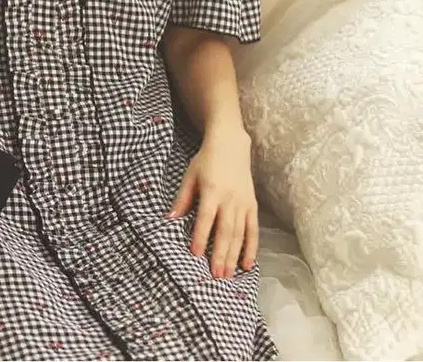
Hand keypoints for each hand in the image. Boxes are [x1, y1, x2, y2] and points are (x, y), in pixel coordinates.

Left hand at [167, 127, 258, 277]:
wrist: (230, 146)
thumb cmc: (206, 161)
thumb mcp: (190, 176)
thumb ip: (182, 198)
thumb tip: (169, 219)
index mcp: (212, 191)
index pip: (206, 218)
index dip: (200, 236)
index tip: (195, 254)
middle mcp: (230, 199)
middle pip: (225, 231)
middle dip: (220, 254)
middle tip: (215, 276)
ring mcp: (243, 203)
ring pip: (239, 234)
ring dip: (234, 256)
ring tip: (228, 275)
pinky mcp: (252, 205)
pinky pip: (253, 230)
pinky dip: (251, 248)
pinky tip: (247, 264)